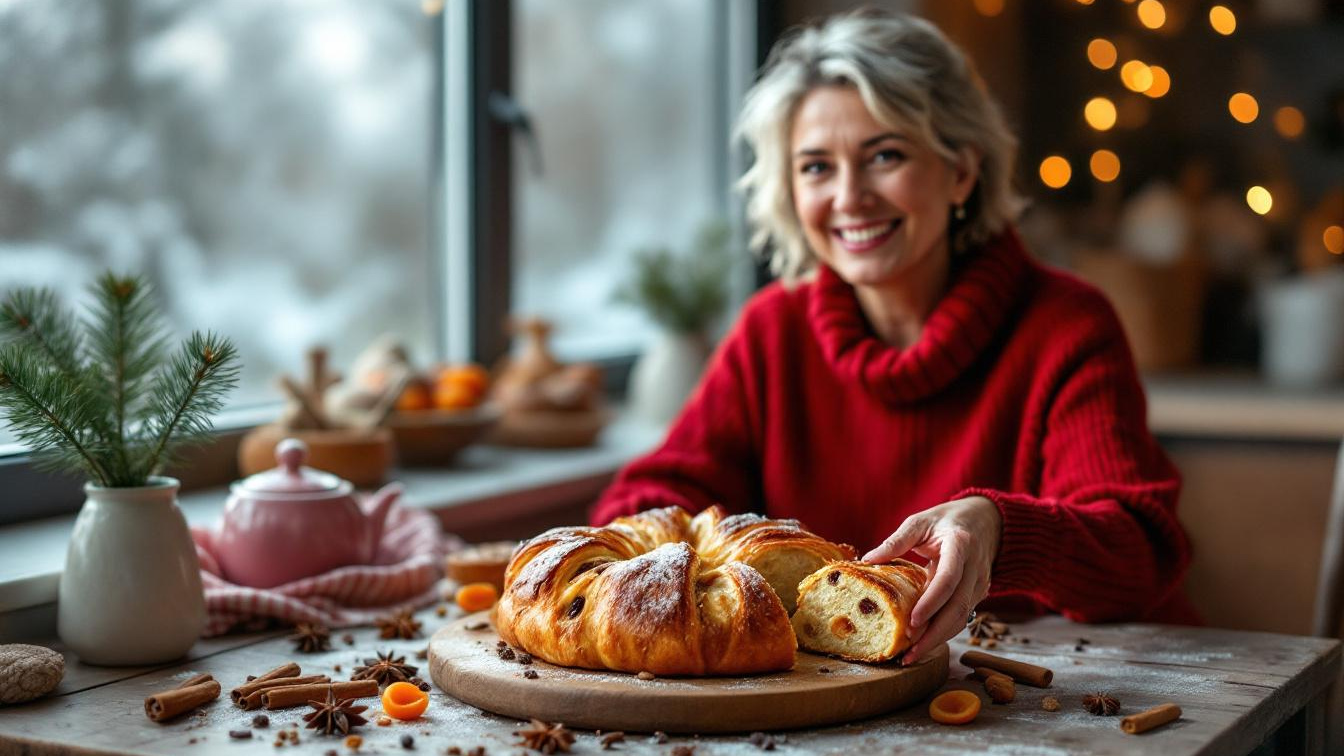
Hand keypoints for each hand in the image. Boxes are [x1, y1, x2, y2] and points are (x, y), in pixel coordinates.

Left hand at [861, 496, 1001, 664]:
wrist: (985, 520)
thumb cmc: (947, 519)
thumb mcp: (921, 521)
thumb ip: (897, 540)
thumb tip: (867, 559)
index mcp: (960, 545)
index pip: (948, 579)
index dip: (931, 603)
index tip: (912, 622)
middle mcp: (975, 568)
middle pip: (958, 608)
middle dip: (934, 634)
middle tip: (909, 652)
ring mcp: (981, 583)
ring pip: (962, 618)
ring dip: (938, 639)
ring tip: (912, 655)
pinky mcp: (978, 594)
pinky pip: (962, 617)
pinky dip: (944, 632)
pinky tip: (924, 643)